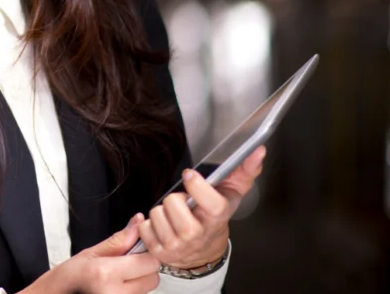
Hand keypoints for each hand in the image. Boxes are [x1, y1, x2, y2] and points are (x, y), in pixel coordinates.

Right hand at [20, 215, 159, 293]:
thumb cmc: (68, 277)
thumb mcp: (90, 253)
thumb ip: (118, 240)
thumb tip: (137, 224)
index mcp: (106, 274)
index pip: (149, 262)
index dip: (144, 253)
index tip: (136, 249)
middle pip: (153, 278)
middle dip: (143, 268)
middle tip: (124, 264)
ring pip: (147, 289)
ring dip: (138, 281)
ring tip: (117, 277)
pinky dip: (132, 291)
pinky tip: (116, 286)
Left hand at [137, 145, 265, 269]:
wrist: (204, 251)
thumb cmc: (215, 218)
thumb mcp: (232, 194)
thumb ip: (245, 171)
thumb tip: (258, 151)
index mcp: (216, 218)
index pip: (211, 203)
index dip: (197, 186)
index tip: (190, 175)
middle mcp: (197, 235)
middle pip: (174, 204)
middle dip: (174, 198)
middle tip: (183, 204)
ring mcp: (178, 245)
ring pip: (157, 214)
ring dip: (161, 211)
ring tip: (173, 215)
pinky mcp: (160, 251)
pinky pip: (144, 227)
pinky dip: (148, 223)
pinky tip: (162, 225)